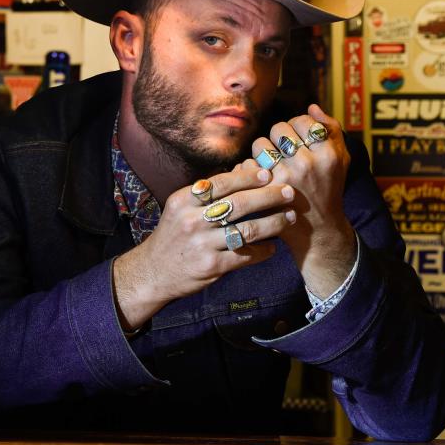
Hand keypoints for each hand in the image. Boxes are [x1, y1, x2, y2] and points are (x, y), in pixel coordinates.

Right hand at [113, 166, 295, 331]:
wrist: (154, 271)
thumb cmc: (174, 235)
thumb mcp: (180, 208)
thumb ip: (206, 194)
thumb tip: (241, 173)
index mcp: (184, 200)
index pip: (222, 183)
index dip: (248, 177)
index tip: (268, 173)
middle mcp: (192, 220)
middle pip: (239, 203)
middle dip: (269, 196)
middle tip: (289, 192)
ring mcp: (202, 244)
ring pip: (248, 230)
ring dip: (274, 222)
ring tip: (290, 218)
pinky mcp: (212, 266)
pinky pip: (246, 255)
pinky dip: (264, 250)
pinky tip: (273, 246)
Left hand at [250, 104, 355, 296]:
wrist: (318, 229)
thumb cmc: (329, 187)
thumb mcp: (341, 159)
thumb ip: (331, 129)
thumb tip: (311, 106)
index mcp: (328, 153)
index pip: (302, 120)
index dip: (296, 127)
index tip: (298, 140)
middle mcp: (308, 162)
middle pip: (278, 128)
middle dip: (278, 138)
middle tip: (283, 153)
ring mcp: (286, 176)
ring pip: (260, 144)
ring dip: (262, 152)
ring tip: (271, 164)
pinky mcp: (266, 190)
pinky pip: (248, 164)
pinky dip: (250, 169)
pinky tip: (260, 177)